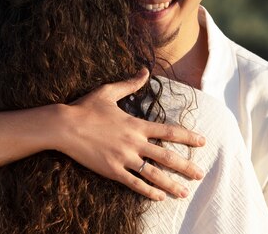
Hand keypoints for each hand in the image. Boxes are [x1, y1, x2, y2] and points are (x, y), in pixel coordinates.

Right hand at [57, 69, 205, 200]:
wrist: (64, 126)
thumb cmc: (85, 107)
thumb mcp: (109, 91)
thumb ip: (130, 83)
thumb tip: (145, 71)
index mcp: (136, 124)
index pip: (169, 131)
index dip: (187, 137)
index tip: (202, 142)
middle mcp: (134, 143)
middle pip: (166, 157)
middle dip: (186, 166)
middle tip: (200, 175)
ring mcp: (123, 158)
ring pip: (153, 174)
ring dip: (171, 184)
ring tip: (185, 192)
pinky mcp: (112, 171)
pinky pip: (134, 184)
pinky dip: (148, 191)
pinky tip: (159, 197)